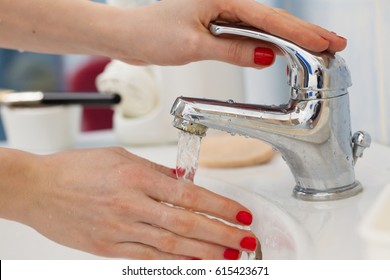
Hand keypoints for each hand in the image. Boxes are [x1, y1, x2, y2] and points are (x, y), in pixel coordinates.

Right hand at [14, 147, 255, 258]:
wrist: (38, 187)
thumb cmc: (77, 168)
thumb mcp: (121, 158)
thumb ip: (155, 172)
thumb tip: (184, 183)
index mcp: (136, 177)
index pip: (190, 195)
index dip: (220, 206)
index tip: (240, 214)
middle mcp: (131, 205)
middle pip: (187, 224)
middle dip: (222, 234)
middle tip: (246, 240)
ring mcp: (119, 230)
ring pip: (171, 246)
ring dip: (205, 254)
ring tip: (230, 258)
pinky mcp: (107, 249)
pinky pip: (147, 259)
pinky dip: (174, 264)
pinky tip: (194, 266)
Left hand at [113, 0, 346, 65]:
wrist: (128, 35)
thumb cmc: (151, 33)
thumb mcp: (194, 45)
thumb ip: (232, 50)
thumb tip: (266, 56)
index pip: (270, 19)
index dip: (301, 33)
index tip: (326, 42)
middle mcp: (224, 0)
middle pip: (272, 19)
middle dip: (304, 33)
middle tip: (333, 43)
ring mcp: (219, 12)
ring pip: (261, 27)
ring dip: (287, 39)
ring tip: (314, 48)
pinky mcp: (214, 25)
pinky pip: (245, 34)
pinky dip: (264, 43)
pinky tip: (279, 50)